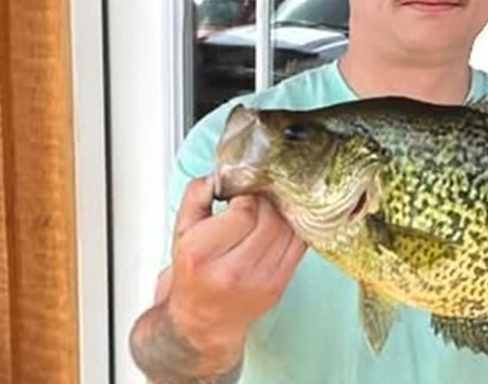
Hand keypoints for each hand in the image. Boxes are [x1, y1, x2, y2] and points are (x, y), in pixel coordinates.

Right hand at [166, 176, 306, 358]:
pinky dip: (295, 228)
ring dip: (282, 212)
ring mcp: (260, 280)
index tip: (242, 194)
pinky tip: (284, 222)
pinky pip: (300, 245)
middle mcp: (232, 270)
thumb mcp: (181, 232)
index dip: (247, 194)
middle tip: (259, 197)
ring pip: (287, 229)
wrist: (202, 320)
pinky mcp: (280, 285)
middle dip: (266, 201)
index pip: (245, 210)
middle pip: (269, 218)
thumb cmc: (192, 275)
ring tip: (269, 209)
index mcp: (202, 254)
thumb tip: (220, 174)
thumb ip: (196, 196)